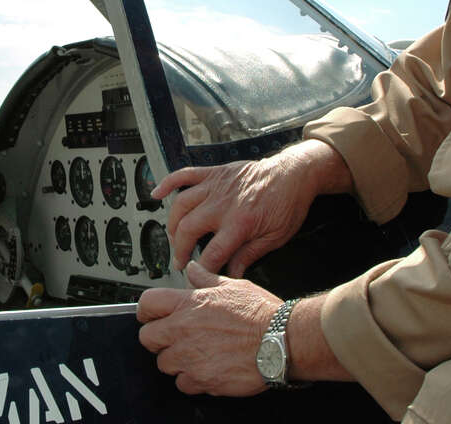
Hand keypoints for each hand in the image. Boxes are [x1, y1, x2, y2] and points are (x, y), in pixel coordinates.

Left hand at [137, 262, 278, 395]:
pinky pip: (183, 384)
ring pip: (163, 363)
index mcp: (188, 304)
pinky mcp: (202, 379)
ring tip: (195, 354)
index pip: (146, 304)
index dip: (147, 311)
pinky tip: (206, 369)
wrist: (281, 341)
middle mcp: (183, 330)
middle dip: (158, 339)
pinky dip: (192, 380)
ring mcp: (190, 357)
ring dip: (175, 361)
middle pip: (147, 338)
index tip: (151, 316)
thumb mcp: (231, 286)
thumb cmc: (260, 314)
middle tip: (173, 338)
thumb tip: (193, 270)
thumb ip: (205, 279)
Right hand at [154, 141, 342, 275]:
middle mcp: (223, 204)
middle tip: (180, 261)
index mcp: (240, 223)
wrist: (294, 174)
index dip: (201, 269)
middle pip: (188, 230)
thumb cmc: (287, 204)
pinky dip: (167, 182)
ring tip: (173, 237)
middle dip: (179, 250)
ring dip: (172, 224)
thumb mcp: (274, 238)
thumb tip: (231, 275)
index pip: (212, 253)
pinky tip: (156, 193)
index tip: (196, 277)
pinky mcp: (213, 173)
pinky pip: (185, 175)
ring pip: (181, 205)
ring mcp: (215, 186)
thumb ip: (249, 255)